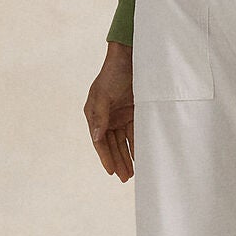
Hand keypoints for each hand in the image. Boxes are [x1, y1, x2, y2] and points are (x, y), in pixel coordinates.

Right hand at [85, 43, 134, 181]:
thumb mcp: (103, 95)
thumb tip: (98, 138)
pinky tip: (141, 157)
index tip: (112, 171)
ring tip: (131, 173)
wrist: (130, 57)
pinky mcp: (133, 112)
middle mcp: (106, 117)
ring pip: (123, 142)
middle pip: (111, 145)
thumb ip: (100, 117)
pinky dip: (137, 145)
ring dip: (127, 157)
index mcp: (94, 114)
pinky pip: (134, 133)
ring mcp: (120, 115)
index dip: (105, 157)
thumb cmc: (112, 73)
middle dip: (117, 161)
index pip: (99, 141)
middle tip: (124, 178)